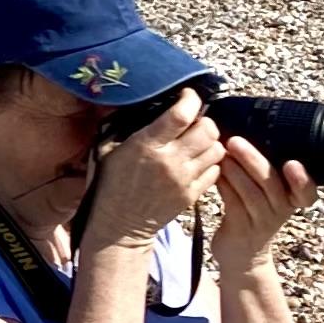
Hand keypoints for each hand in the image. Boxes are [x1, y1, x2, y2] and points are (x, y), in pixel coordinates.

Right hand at [77, 89, 222, 255]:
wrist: (118, 226)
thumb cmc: (109, 185)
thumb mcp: (107, 150)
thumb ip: (124, 125)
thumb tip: (140, 101)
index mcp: (146, 145)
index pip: (181, 114)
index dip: (190, 99)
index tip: (186, 96)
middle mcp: (169, 161)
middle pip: (208, 129)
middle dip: (204, 121)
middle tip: (193, 124)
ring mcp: (183, 180)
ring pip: (217, 149)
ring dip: (209, 142)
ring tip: (195, 144)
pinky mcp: (191, 195)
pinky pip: (215, 171)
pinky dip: (210, 164)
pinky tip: (195, 163)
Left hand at [212, 133, 315, 278]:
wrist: (241, 255)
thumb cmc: (252, 213)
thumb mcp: (266, 194)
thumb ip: (264, 170)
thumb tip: (248, 126)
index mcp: (292, 199)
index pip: (307, 192)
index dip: (302, 180)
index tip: (293, 164)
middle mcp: (281, 211)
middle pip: (271, 184)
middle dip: (253, 160)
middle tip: (235, 141)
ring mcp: (261, 222)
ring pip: (250, 193)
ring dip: (234, 171)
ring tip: (221, 153)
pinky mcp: (241, 230)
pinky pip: (232, 203)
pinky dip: (223, 185)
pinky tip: (214, 172)